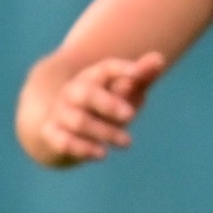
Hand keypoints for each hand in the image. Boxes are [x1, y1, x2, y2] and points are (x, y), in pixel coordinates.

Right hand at [17, 48, 152, 169]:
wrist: (57, 125)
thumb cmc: (100, 106)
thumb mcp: (121, 91)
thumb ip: (140, 76)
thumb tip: (159, 58)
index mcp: (92, 77)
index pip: (105, 69)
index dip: (122, 70)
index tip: (137, 75)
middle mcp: (74, 93)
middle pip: (87, 94)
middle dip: (108, 104)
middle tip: (130, 115)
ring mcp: (61, 114)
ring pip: (79, 121)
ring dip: (104, 131)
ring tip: (127, 142)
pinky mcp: (53, 135)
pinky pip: (63, 141)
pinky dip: (82, 148)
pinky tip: (101, 153)